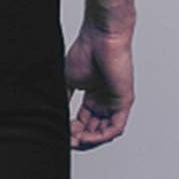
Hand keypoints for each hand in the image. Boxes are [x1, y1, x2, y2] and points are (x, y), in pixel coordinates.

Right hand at [64, 18, 134, 149]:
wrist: (100, 37)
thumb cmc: (87, 51)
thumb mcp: (68, 81)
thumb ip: (64, 100)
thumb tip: (54, 116)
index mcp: (94, 97)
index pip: (85, 124)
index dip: (73, 132)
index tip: (61, 134)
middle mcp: (106, 102)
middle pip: (94, 131)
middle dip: (80, 139)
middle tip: (67, 140)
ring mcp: (116, 102)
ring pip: (105, 133)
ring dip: (89, 140)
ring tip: (75, 140)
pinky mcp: (124, 102)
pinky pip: (115, 128)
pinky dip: (100, 136)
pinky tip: (86, 136)